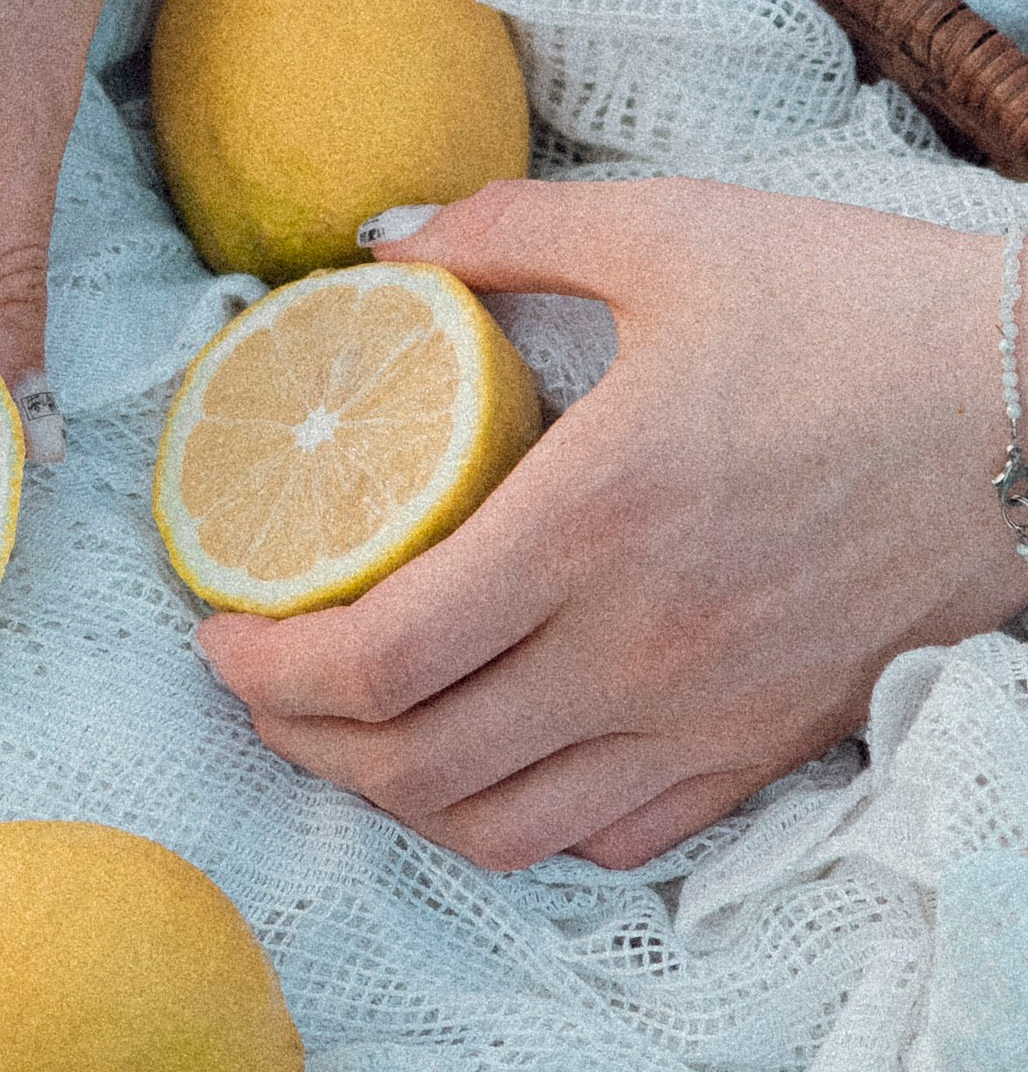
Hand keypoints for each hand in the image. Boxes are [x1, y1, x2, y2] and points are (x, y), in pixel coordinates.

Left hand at [199, 179, 1027, 870]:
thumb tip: (384, 243)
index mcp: (592, 523)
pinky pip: (610, 839)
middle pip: (412, 764)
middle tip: (249, 682)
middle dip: (296, 741)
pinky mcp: (765, 751)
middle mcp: (637, 652)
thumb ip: (508, 232)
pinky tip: (487, 753)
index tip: (214, 630)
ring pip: (500, 828)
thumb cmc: (856, 312)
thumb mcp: (671, 232)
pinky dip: (518, 821)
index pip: (383, 654)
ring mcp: (705, 722)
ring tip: (341, 730)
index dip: (268, 666)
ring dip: (388, 796)